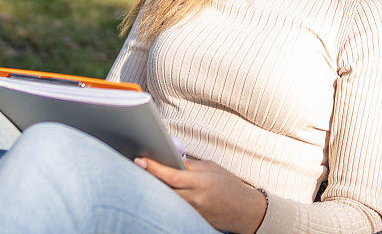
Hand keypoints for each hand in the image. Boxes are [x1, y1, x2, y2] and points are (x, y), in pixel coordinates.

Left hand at [134, 156, 266, 233]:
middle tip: (137, 167)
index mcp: (201, 182)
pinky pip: (174, 208)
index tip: (140, 160)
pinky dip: (166, 199)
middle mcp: (195, 199)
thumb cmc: (229, 185)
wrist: (244, 210)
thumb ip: (190, 166)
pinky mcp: (191, 220)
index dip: (154, 168)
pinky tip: (160, 191)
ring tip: (145, 177)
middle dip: (149, 178)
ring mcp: (192, 212)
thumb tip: (170, 160)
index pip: (172, 175)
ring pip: (167, 200)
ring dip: (156, 189)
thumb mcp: (211, 168)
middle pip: (164, 189)